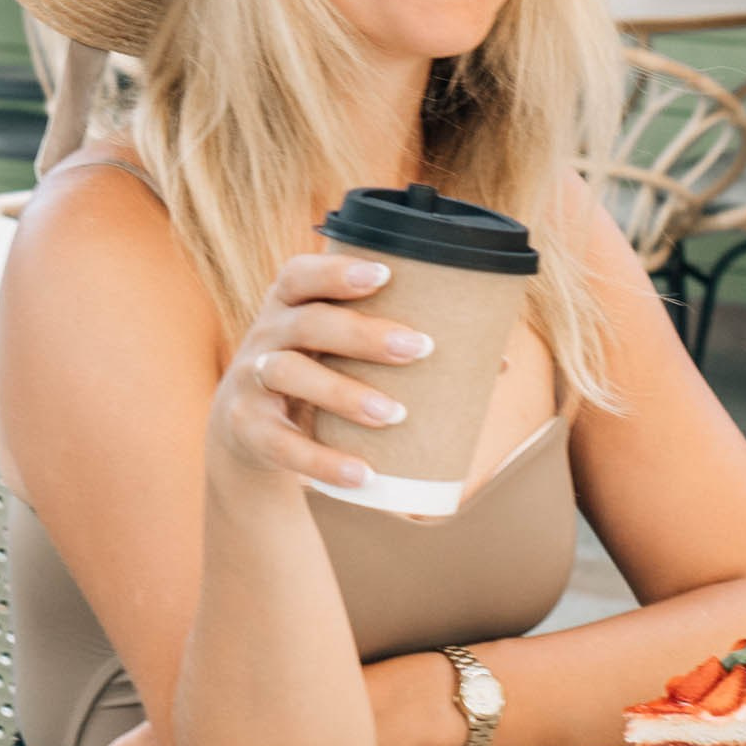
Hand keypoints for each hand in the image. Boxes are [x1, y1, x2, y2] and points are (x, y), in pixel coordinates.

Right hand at [208, 253, 434, 495]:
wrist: (246, 430)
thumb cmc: (316, 373)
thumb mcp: (338, 353)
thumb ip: (401, 349)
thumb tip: (499, 362)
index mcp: (290, 305)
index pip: (301, 274)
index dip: (338, 271)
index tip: (386, 275)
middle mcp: (265, 334)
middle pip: (307, 323)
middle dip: (363, 334)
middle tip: (419, 348)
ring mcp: (251, 380)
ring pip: (290, 374)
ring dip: (344, 393)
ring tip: (395, 414)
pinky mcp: (247, 429)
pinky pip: (282, 445)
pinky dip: (323, 461)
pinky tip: (363, 474)